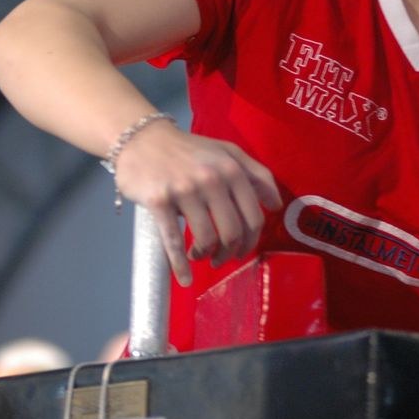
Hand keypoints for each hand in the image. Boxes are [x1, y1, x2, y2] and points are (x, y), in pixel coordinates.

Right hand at [114, 123, 283, 285]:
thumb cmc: (189, 150)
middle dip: (230, 252)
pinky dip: (180, 265)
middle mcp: (212, 179)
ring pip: (206, 238)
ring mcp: (184, 190)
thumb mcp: (228, 152)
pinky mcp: (158, 201)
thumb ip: (257, 175)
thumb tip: (276, 205)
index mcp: (232, 169)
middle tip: (222, 258)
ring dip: (206, 255)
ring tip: (201, 255)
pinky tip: (185, 279)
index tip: (243, 249)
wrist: (142, 139)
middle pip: (232, 232)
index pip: (253, 217)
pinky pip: (172, 240)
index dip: (251, 240)